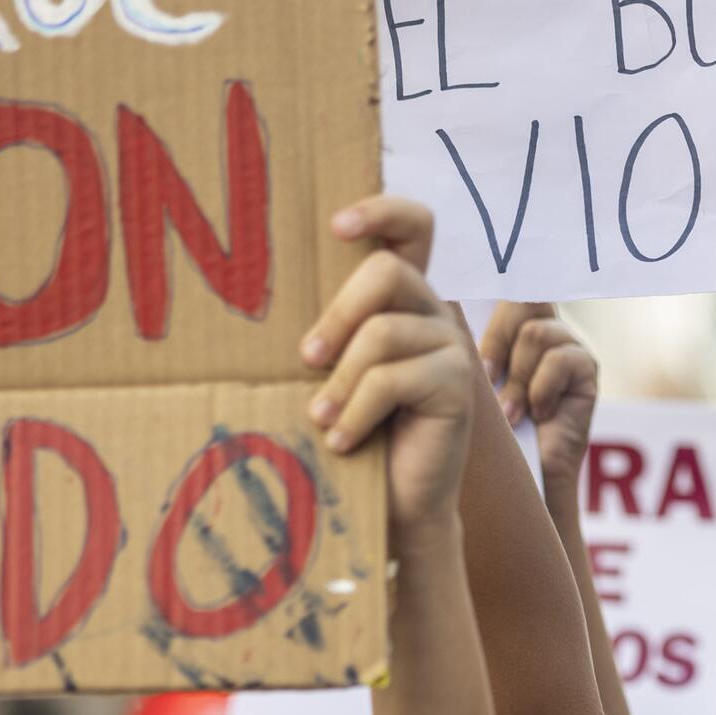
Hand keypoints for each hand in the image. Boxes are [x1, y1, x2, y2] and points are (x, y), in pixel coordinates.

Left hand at [301, 197, 474, 543]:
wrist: (400, 503)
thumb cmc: (356, 433)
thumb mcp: (335, 369)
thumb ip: (327, 328)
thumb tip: (257, 292)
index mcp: (405, 299)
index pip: (413, 225)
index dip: (381, 209)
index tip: (337, 227)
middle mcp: (434, 314)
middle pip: (387, 272)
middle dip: (338, 314)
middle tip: (307, 357)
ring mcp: (452, 348)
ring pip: (383, 332)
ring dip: (341, 381)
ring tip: (320, 417)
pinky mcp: (458, 386)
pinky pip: (393, 379)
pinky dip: (356, 412)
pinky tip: (341, 439)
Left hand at [477, 301, 599, 502]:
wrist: (522, 479)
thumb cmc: (487, 432)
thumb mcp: (469, 381)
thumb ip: (465, 342)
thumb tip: (441, 304)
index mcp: (511, 326)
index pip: (504, 287)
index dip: (490, 291)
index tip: (471, 332)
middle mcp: (544, 329)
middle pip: (522, 297)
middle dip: (497, 338)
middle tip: (485, 376)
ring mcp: (569, 346)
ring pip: (535, 333)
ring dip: (517, 378)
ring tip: (511, 413)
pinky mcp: (587, 369)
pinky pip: (560, 359)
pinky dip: (541, 390)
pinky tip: (539, 415)